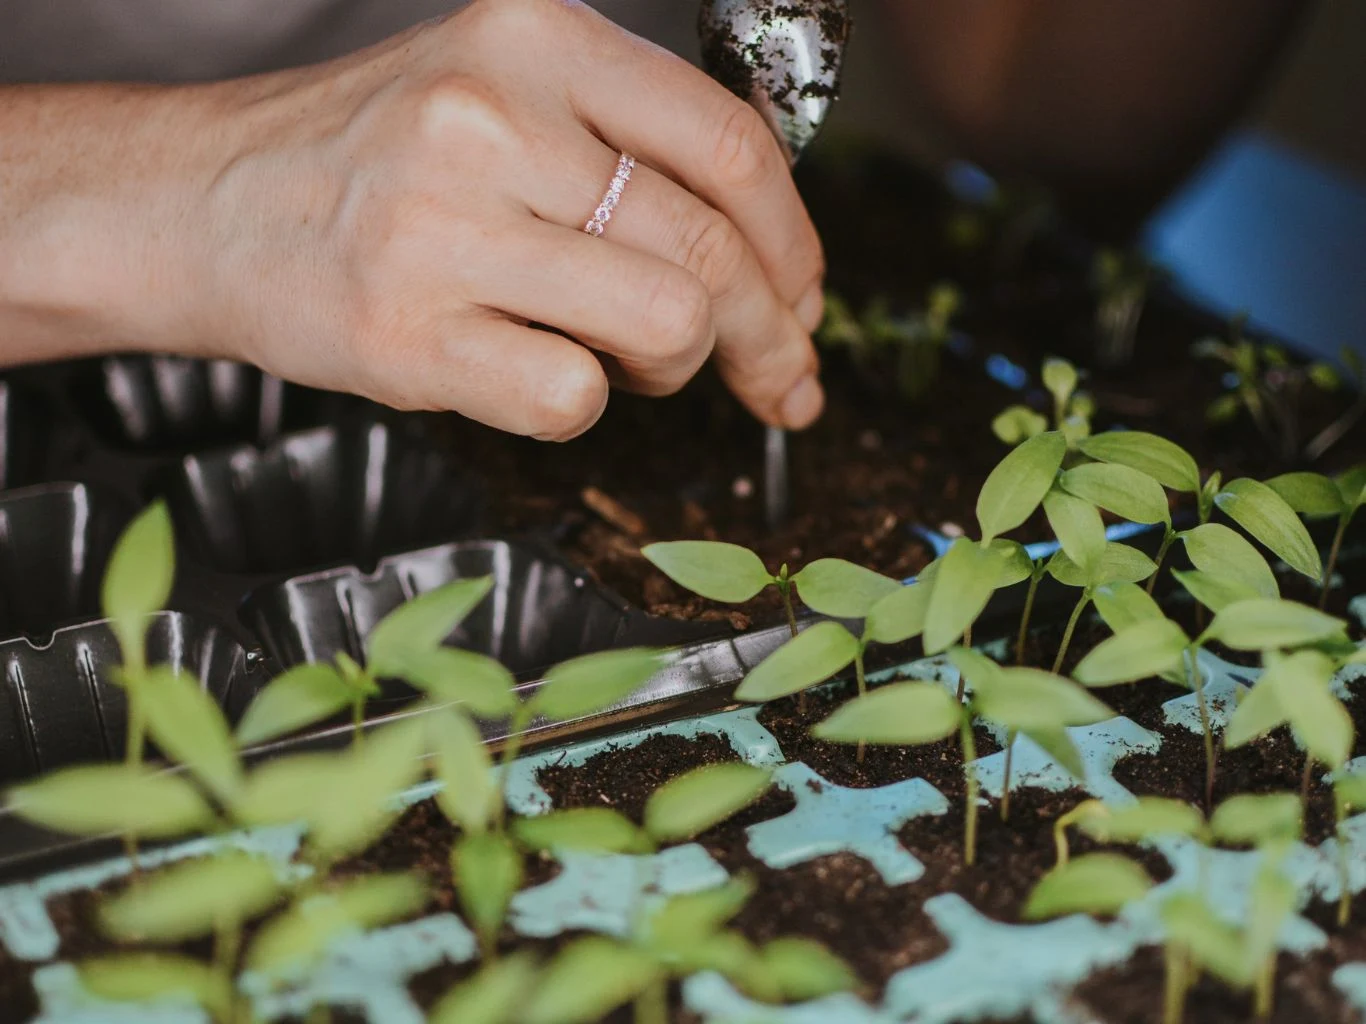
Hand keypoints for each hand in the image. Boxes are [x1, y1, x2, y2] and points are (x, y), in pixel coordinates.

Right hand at [186, 0, 826, 438]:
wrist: (209, 202)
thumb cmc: (377, 159)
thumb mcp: (505, 94)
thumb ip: (630, 146)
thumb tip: (776, 261)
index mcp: (538, 39)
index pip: (731, 146)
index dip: (795, 244)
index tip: (806, 300)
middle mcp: (494, 118)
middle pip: (712, 250)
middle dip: (771, 336)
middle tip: (778, 376)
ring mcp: (443, 228)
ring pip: (667, 324)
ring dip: (679, 368)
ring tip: (637, 363)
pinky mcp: (404, 334)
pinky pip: (573, 397)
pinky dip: (587, 406)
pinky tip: (545, 376)